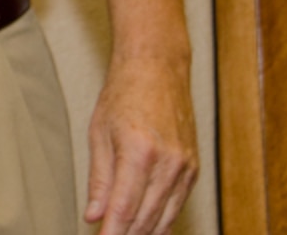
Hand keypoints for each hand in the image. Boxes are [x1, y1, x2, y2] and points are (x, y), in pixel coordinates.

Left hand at [82, 52, 197, 233]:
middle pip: (146, 217)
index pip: (124, 208)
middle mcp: (168, 163)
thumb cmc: (124, 94)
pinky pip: (176, 204)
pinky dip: (162, 220)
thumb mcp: (99, 133)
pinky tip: (148, 229)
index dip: (112, 232)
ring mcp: (185, 167)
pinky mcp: (193, 169)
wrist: (157, 69)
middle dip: (127, 234)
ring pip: (165, 216)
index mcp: (139, 152)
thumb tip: (94, 215)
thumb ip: (99, 178)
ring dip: (145, 232)